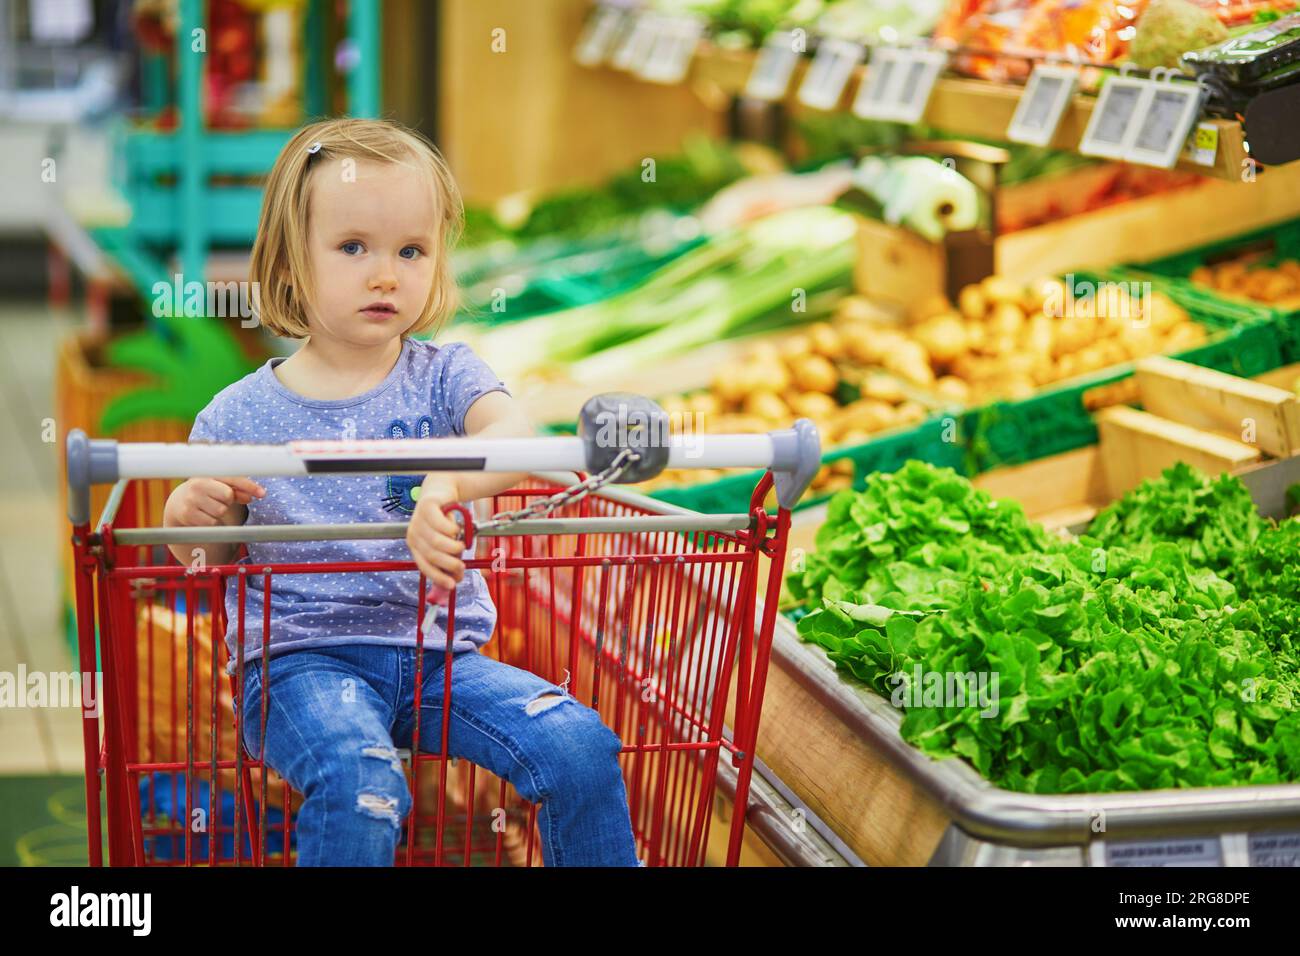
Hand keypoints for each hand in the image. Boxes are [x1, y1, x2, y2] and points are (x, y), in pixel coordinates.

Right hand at [166, 477, 265, 526]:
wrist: (179, 503)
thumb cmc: (206, 492)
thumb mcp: (221, 486)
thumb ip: (238, 489)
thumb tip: (254, 495)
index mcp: (207, 473)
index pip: (232, 478)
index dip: (249, 486)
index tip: (262, 493)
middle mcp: (197, 483)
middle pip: (228, 495)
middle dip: (228, 500)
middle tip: (218, 498)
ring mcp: (191, 499)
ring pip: (221, 510)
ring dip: (220, 511)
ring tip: (209, 506)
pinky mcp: (187, 513)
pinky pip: (212, 522)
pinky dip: (212, 520)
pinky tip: (203, 514)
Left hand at [406, 475, 464, 601]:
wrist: (441, 492)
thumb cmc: (444, 520)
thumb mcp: (445, 541)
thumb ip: (448, 558)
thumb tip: (457, 579)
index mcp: (415, 545)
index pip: (424, 566)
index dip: (438, 577)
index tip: (453, 585)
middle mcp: (413, 534)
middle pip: (432, 555)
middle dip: (450, 564)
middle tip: (462, 566)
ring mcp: (418, 520)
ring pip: (437, 542)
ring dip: (454, 547)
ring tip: (461, 545)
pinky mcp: (427, 507)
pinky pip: (443, 525)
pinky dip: (454, 530)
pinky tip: (457, 529)